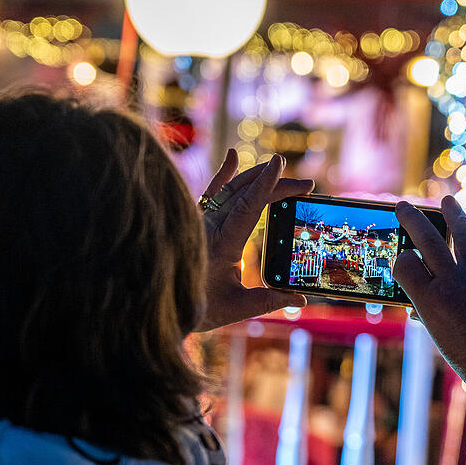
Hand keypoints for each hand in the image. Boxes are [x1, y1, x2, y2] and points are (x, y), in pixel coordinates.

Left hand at [196, 150, 314, 331]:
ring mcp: (201, 220)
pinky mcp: (196, 220)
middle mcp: (209, 225)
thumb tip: (301, 298)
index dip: (266, 184)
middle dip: (276, 183)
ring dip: (256, 177)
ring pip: (229, 188)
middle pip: (245, 193)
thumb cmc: (198, 307)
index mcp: (221, 242)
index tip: (280, 163)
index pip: (247, 205)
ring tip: (280, 169)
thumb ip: (270, 301)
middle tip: (305, 185)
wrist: (160, 302)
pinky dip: (223, 174)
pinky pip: (211, 192)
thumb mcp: (237, 307)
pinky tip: (233, 156)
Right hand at [393, 195, 465, 385]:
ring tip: (446, 201)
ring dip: (454, 215)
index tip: (399, 258)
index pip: (405, 265)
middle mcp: (453, 283)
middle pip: (428, 240)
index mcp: (430, 303)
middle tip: (402, 205)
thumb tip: (419, 307)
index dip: (399, 260)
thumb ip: (430, 317)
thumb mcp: (442, 341)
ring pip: (464, 235)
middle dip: (413, 220)